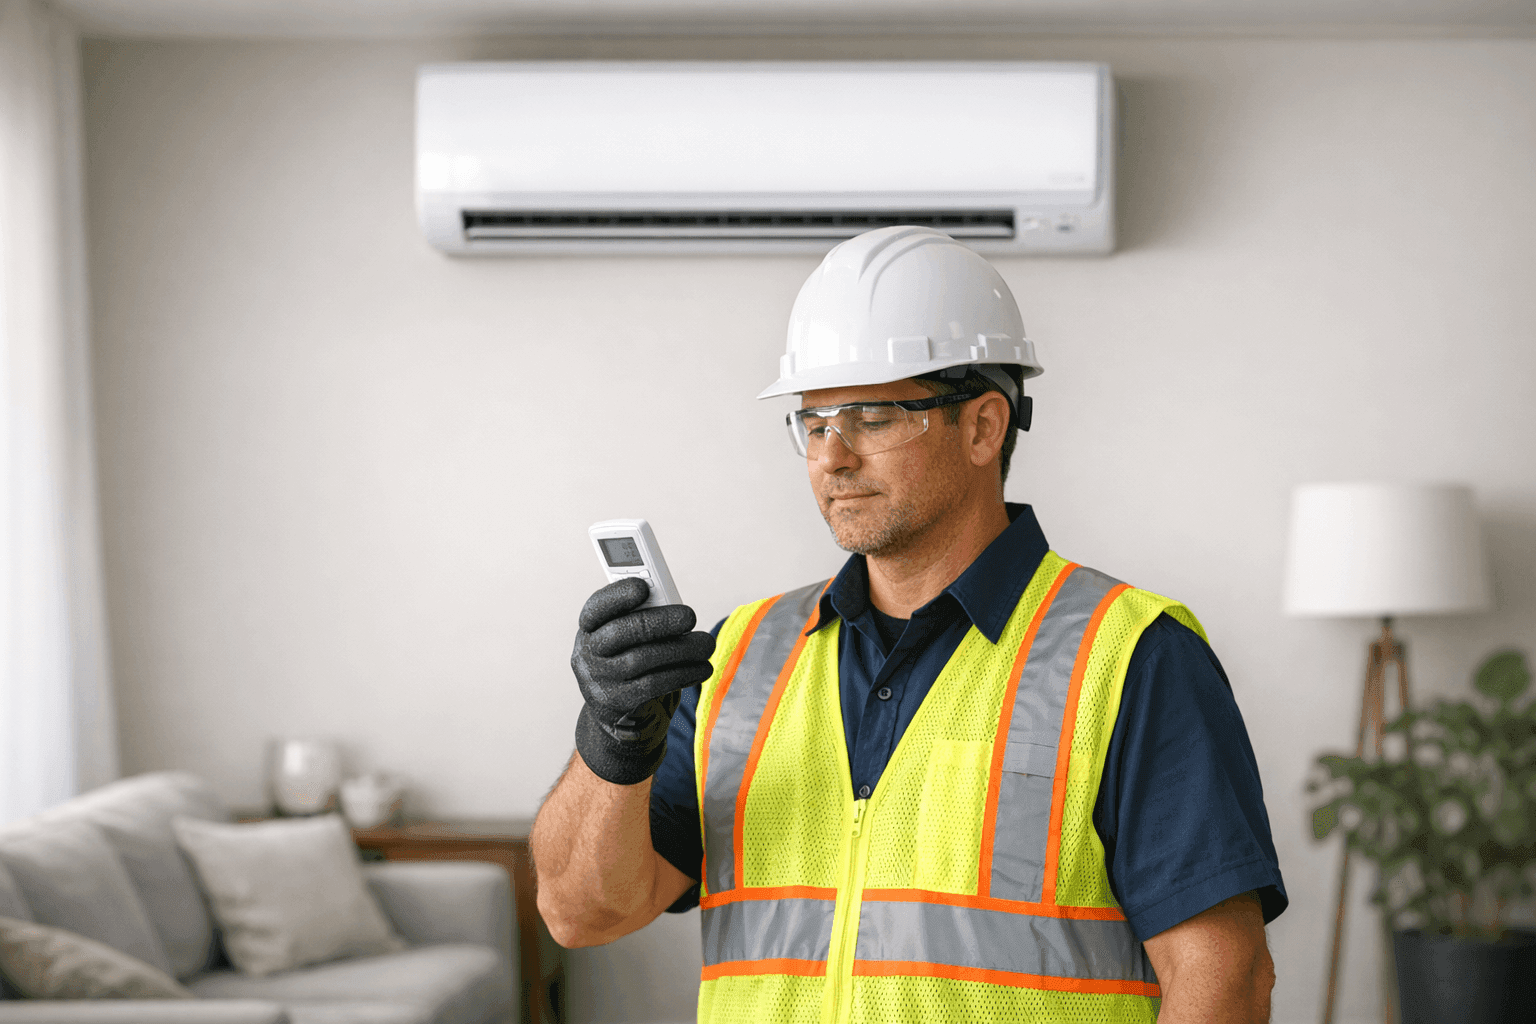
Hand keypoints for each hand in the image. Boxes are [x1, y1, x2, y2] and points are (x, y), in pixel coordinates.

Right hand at [571, 578, 715, 785]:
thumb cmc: (630, 661)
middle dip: (659, 621)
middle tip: (690, 616)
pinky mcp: (618, 703)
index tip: (644, 586)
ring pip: (641, 660)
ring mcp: (600, 681)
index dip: (617, 595)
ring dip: (681, 650)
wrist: (618, 712)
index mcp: (590, 628)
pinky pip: (653, 685)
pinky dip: (683, 674)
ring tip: (706, 645)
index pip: (596, 607)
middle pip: (620, 632)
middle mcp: (588, 653)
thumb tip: (675, 607)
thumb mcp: (628, 638)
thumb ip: (644, 618)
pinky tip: (702, 669)